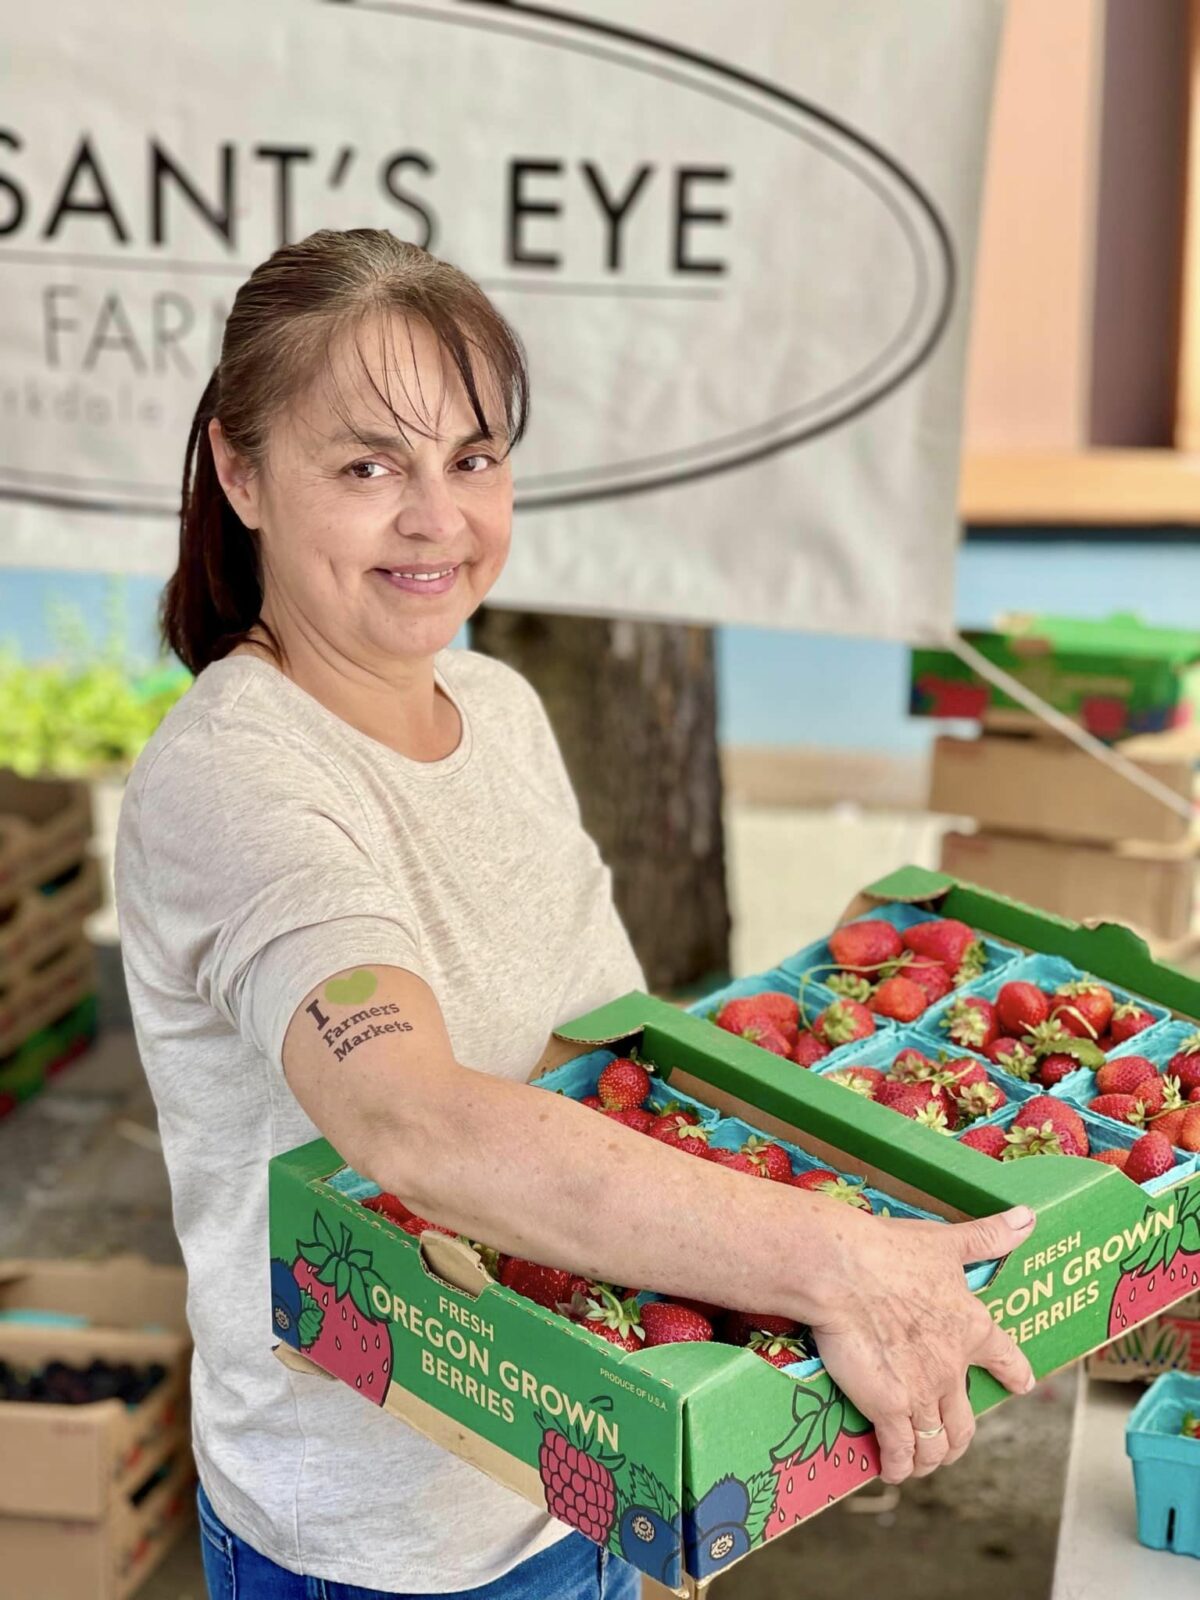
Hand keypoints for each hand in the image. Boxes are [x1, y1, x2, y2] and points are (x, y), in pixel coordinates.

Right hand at [808, 1205, 1035, 1483]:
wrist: (841, 1270)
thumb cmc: (889, 1251)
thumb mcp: (944, 1242)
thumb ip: (987, 1237)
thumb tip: (1027, 1217)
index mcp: (971, 1326)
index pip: (1005, 1359)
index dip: (1014, 1373)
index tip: (1021, 1383)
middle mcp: (952, 1366)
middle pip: (966, 1421)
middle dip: (958, 1437)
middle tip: (947, 1440)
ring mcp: (923, 1392)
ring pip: (938, 1444)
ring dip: (930, 1457)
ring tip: (918, 1460)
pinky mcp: (890, 1408)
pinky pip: (901, 1452)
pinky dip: (898, 1465)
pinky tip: (892, 1467)